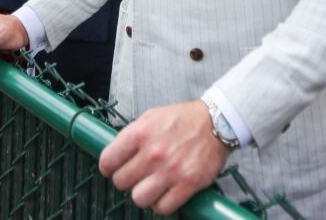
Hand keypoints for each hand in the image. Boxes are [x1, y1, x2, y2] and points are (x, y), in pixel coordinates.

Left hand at [100, 100, 229, 214]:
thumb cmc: (183, 119)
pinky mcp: (187, 184)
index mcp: (140, 133)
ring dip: (143, 193)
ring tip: (151, 185)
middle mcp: (153, 153)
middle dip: (127, 179)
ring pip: (139, 198)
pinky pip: (162, 208)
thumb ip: (131, 136)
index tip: (114, 168)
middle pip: (121, 182)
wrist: (217, 122)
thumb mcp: (151, 117)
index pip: (108, 161)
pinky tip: (165, 192)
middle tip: (137, 174)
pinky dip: (161, 203)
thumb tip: (114, 156)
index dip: (109, 166)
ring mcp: (170, 171)